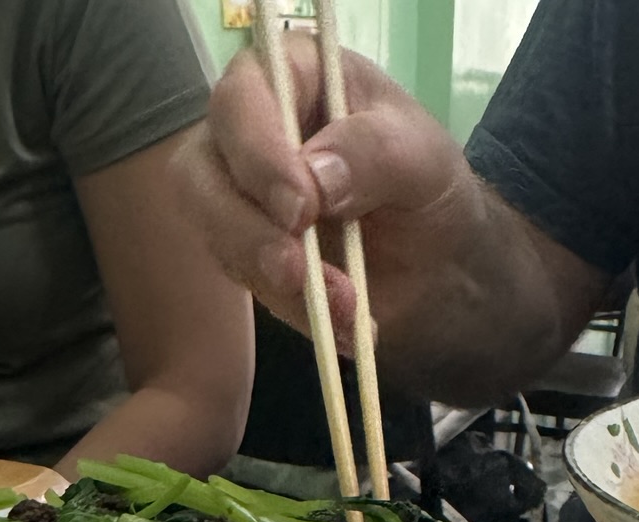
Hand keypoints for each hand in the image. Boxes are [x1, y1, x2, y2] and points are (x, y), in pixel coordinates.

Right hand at [186, 38, 475, 350]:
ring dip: (276, 284)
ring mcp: (240, 199)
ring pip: (217, 238)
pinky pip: (253, 289)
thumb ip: (373, 152)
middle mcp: (248, 133)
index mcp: (289, 77)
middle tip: (296, 271)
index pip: (242, 100)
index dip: (258, 154)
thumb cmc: (425, 182)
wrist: (437, 257)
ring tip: (347, 309)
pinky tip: (348, 328)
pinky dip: (299, 314)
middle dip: (246, 231)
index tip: (300, 208)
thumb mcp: (419, 155)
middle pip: (201, 175)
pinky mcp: (248, 256)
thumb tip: (316, 176)